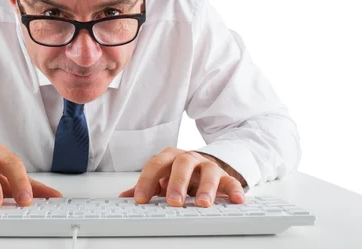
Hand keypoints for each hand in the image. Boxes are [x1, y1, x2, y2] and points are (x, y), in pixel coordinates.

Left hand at [119, 148, 244, 206]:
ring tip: (202, 203)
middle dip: (177, 182)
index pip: (155, 165)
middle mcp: (189, 159)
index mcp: (170, 158)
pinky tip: (236, 200)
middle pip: (182, 164)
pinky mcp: (226, 176)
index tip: (141, 199)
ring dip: (205, 187)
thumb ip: (147, 186)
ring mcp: (208, 167)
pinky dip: (235, 190)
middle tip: (174, 201)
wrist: (205, 165)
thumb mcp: (162, 178)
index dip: (147, 181)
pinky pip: (232, 181)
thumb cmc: (180, 173)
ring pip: (208, 171)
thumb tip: (124, 197)